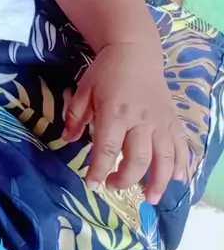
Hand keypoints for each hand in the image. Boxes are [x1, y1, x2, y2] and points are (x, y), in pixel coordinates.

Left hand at [63, 42, 188, 203]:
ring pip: (165, 158)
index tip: (92, 185)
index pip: (107, 149)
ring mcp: (160, 120)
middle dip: (126, 179)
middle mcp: (140, 119)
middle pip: (138, 159)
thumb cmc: (106, 71)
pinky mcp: (173, 119)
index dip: (99, 170)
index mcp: (115, 111)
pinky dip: (181, 164)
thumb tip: (67, 139)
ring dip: (158, 182)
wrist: (135, 51)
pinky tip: (176, 179)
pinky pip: (181, 146)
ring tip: (150, 198)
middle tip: (114, 186)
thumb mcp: (85, 89)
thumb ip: (75, 116)